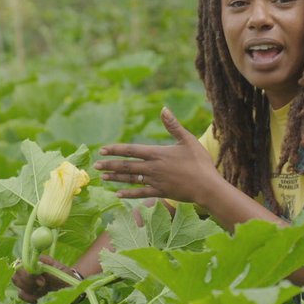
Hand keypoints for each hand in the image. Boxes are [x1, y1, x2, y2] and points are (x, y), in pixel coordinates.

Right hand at [11, 256, 79, 303]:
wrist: (70, 288)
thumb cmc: (67, 278)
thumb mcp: (61, 274)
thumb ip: (49, 273)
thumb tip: (37, 272)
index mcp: (38, 261)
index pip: (23, 263)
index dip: (28, 274)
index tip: (42, 281)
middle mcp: (31, 269)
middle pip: (17, 273)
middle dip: (28, 282)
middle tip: (42, 286)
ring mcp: (28, 279)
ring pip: (17, 283)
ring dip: (28, 290)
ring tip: (42, 291)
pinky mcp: (28, 290)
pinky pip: (21, 294)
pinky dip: (28, 298)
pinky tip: (38, 299)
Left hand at [95, 107, 219, 203]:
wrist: (207, 187)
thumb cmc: (200, 162)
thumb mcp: (187, 140)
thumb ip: (173, 126)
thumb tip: (163, 109)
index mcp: (157, 153)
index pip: (131, 150)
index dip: (115, 150)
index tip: (102, 150)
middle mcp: (153, 168)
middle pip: (127, 166)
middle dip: (110, 165)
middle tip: (96, 166)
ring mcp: (155, 181)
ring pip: (131, 179)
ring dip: (116, 178)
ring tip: (103, 178)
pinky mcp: (160, 193)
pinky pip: (141, 194)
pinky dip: (129, 194)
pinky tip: (118, 194)